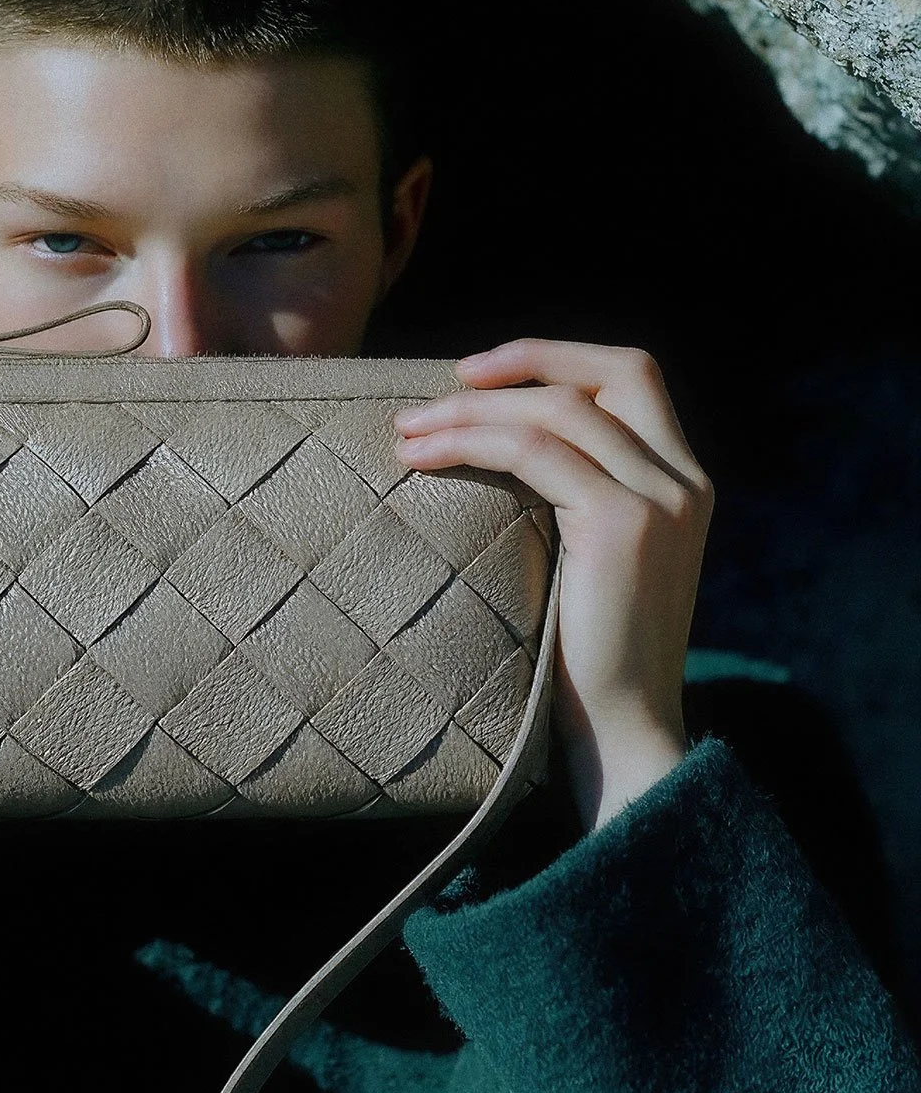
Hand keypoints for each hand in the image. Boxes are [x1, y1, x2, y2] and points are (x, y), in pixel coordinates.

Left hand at [394, 342, 712, 830]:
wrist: (621, 734)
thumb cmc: (587, 658)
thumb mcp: (593, 559)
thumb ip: (575, 496)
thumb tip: (491, 441)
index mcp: (684, 483)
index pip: (632, 378)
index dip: (558, 359)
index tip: (480, 373)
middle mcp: (685, 481)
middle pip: (612, 371)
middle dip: (522, 361)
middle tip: (438, 388)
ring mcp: (660, 499)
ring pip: (556, 411)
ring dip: (470, 410)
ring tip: (406, 431)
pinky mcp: (622, 523)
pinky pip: (533, 451)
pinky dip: (469, 442)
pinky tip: (420, 458)